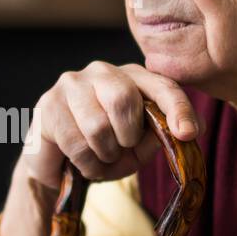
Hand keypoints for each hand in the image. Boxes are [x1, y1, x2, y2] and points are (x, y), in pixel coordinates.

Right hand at [20, 61, 200, 190]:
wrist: (58, 161)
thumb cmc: (103, 149)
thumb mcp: (138, 149)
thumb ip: (158, 138)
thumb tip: (186, 132)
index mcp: (133, 77)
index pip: (162, 86)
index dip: (177, 108)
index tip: (187, 133)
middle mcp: (103, 71)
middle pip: (124, 100)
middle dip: (127, 137)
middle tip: (121, 150)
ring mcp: (72, 84)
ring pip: (98, 127)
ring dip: (104, 156)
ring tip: (99, 159)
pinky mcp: (49, 104)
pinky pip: (75, 143)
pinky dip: (86, 164)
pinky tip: (81, 163)